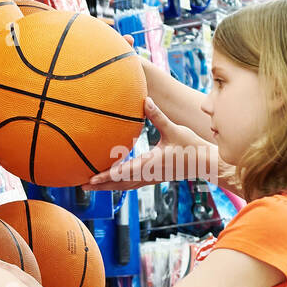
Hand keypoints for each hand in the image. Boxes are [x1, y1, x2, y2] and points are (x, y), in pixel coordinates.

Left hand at [85, 97, 223, 189]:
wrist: (204, 163)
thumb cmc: (191, 146)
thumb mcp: (174, 129)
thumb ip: (158, 116)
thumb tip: (145, 100)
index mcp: (151, 164)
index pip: (124, 172)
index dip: (106, 175)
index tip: (92, 178)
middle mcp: (148, 174)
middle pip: (119, 183)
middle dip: (100, 185)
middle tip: (81, 184)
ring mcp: (150, 179)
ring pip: (124, 185)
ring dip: (107, 186)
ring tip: (91, 186)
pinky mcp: (153, 178)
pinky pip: (131, 183)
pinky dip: (118, 184)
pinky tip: (111, 181)